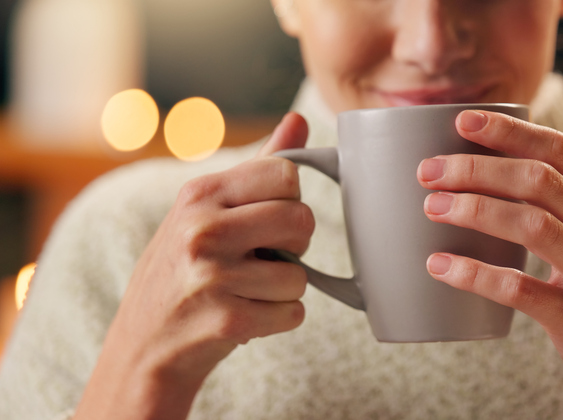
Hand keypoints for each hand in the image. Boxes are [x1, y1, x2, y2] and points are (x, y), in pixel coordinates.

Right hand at [75, 113, 312, 419]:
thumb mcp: (205, 211)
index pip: (286, 174)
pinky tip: (246, 318)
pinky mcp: (226, 320)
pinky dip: (278, 320)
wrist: (142, 348)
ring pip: (301, 275)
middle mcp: (202, 229)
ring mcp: (212, 276)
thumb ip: (258, 167)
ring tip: (246, 292)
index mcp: (200, 194)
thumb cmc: (182, 273)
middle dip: (295, 246)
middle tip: (263, 259)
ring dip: (283, 291)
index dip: (289, 202)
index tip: (267, 221)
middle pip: (302, 220)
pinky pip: (293, 314)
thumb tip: (299, 121)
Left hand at [417, 111, 562, 419]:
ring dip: (475, 210)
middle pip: (537, 181)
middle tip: (428, 171)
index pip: (558, 150)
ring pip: (532, 225)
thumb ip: (561, 209)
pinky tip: (441, 267)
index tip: (463, 120)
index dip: (509, 130)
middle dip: (477, 168)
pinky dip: (476, 275)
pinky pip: (522, 290)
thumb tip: (488, 180)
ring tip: (431, 208)